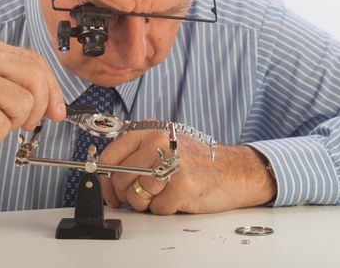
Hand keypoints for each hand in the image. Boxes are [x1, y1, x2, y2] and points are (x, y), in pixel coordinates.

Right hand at [0, 35, 65, 157]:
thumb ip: (18, 87)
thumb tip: (56, 108)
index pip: (36, 62)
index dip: (53, 89)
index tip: (57, 111)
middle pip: (36, 79)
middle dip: (38, 109)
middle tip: (24, 124)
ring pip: (24, 104)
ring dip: (9, 124)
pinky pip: (2, 127)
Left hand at [99, 130, 276, 214]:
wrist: (235, 170)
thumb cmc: (199, 161)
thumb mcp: (166, 145)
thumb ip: (138, 154)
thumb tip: (107, 177)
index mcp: (151, 131)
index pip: (111, 155)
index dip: (105, 179)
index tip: (109, 191)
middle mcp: (159, 142)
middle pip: (120, 179)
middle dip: (128, 195)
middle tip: (143, 196)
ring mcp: (170, 163)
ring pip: (136, 197)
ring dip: (148, 204)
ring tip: (166, 193)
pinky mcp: (182, 185)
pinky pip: (157, 209)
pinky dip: (166, 209)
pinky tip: (180, 197)